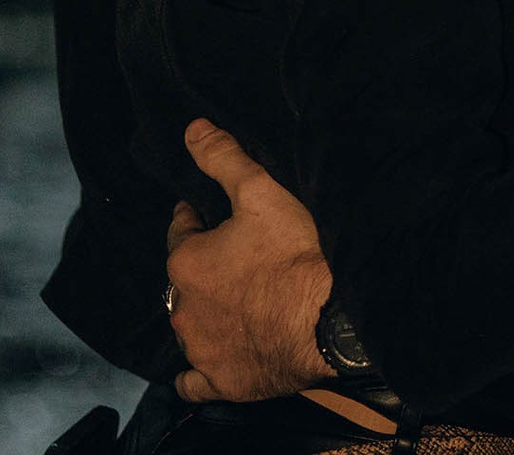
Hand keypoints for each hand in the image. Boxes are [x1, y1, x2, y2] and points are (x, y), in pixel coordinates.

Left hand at [166, 120, 337, 402]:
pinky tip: (215, 358)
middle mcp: (182, 310)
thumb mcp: (263, 193)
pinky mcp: (222, 383)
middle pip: (186, 282)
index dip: (198, 220)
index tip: (213, 216)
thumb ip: (223, 159)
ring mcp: (201, 351)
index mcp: (187, 263)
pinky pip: (195, 380)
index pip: (181, 233)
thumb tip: (192, 129)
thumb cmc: (297, 254)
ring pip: (191, 326)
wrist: (332, 322)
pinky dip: (201, 369)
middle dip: (205, 269)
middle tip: (239, 259)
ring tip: (239, 301)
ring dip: (206, 312)